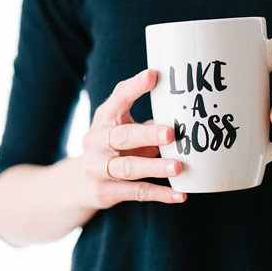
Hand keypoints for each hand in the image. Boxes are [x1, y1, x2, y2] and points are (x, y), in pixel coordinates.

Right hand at [79, 69, 186, 208]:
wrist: (82, 183)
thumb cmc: (116, 147)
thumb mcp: (126, 128)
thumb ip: (150, 121)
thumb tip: (189, 112)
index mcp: (104, 118)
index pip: (117, 99)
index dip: (134, 87)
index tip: (153, 75)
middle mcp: (95, 141)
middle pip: (122, 136)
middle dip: (147, 135)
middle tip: (171, 133)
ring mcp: (97, 168)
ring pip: (128, 167)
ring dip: (155, 167)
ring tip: (179, 167)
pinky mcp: (105, 192)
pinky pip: (136, 192)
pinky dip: (160, 194)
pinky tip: (180, 195)